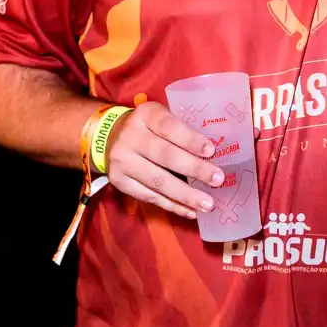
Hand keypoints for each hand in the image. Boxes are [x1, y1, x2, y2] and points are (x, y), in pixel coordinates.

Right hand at [105, 102, 223, 218]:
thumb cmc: (149, 127)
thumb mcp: (161, 116)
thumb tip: (217, 153)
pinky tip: (190, 211)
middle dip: (194, 169)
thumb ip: (183, 128)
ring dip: (185, 195)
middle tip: (218, 180)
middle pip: (165, 156)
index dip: (190, 139)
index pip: (169, 126)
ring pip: (157, 181)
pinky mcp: (119, 182)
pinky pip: (149, 196)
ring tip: (208, 204)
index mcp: (146, 115)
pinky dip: (172, 205)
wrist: (108, 136)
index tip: (211, 151)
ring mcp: (122, 161)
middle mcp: (131, 136)